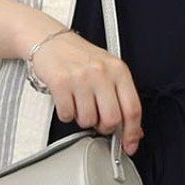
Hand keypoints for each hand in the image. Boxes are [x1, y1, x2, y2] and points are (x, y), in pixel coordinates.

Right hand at [32, 30, 144, 156]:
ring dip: (83, 118)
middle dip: (104, 126)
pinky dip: (66, 113)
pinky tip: (67, 99)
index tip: (129, 144)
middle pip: (111, 119)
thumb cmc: (80, 57)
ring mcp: (81, 78)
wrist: (50, 40)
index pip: (133, 108)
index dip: (132, 132)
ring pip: (88, 120)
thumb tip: (133, 130)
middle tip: (98, 119)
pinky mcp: (61, 83)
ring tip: (79, 103)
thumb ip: (122, 98)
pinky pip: (67, 115)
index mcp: (118, 70)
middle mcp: (101, 73)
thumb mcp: (108, 71)